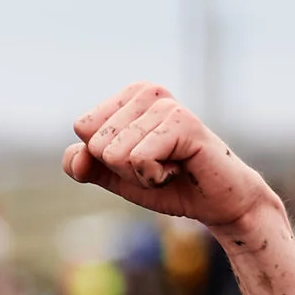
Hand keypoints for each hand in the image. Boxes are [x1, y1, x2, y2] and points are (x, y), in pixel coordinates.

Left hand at [64, 84, 279, 240]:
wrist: (217, 203)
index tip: (142, 159)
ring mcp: (166, 104)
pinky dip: (156, 177)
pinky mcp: (183, 122)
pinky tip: (181, 168)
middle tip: (161, 166)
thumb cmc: (170, 184)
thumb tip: (77, 157)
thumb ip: (85, 166)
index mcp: (129, 95)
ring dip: (142, 175)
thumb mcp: (117, 177)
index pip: (84, 129)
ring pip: (115, 154)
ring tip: (172, 166)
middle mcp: (147, 91)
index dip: (107, 158)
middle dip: (125, 169)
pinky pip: (138, 160)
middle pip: (98, 144)